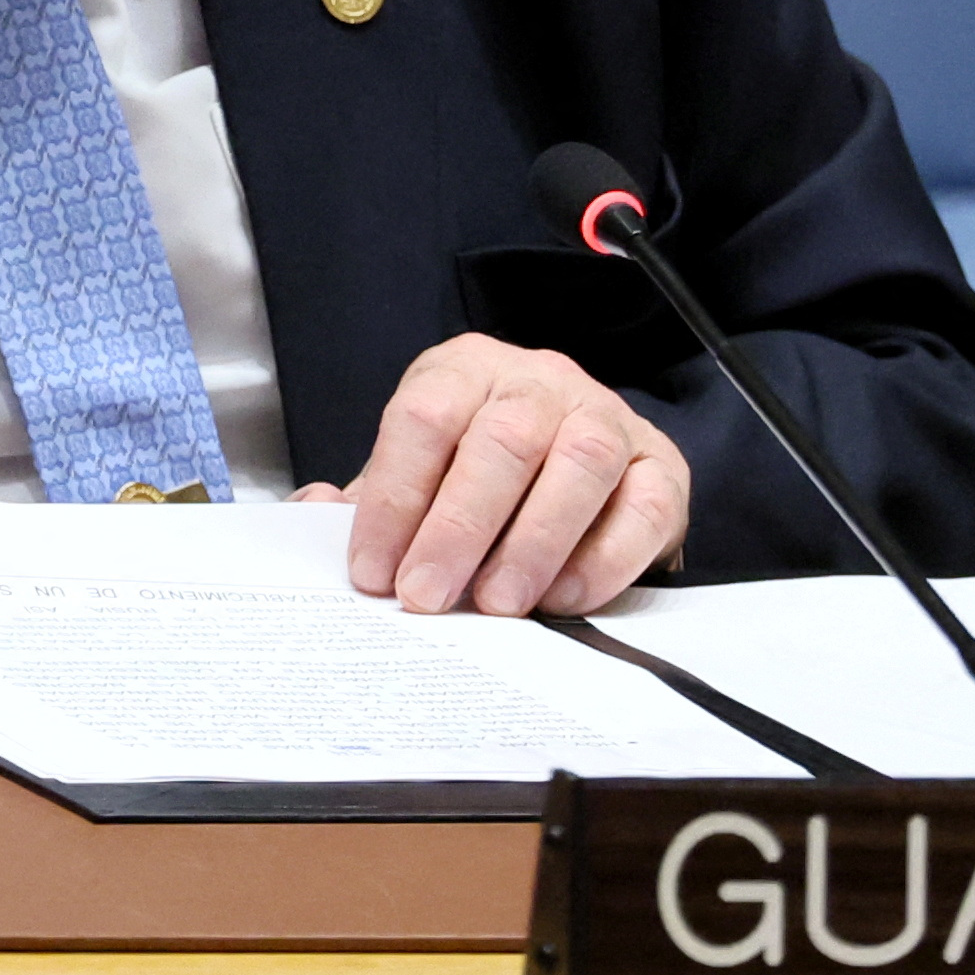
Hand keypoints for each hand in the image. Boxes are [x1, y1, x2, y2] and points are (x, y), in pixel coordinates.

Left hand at [297, 333, 687, 617]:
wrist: (573, 459)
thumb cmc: (479, 470)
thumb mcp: (418, 472)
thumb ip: (370, 496)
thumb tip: (314, 512)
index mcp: (465, 370)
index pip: (425, 416)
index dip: (395, 497)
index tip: (373, 571)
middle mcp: (540, 381)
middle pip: (505, 438)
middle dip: (459, 526)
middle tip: (427, 596)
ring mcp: (606, 416)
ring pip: (581, 460)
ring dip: (534, 540)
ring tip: (498, 604)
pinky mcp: (660, 464)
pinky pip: (645, 503)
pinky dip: (605, 556)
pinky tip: (563, 596)